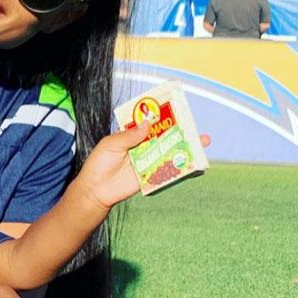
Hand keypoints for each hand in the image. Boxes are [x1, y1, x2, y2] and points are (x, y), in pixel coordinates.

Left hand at [77, 123, 210, 208]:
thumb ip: (129, 136)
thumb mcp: (111, 144)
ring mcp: (148, 161)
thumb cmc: (99, 164)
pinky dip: (180, 166)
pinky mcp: (151, 175)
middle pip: (164, 136)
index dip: (163, 116)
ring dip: (185, 147)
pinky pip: (167, 170)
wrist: (95, 190)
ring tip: (202, 141)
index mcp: (132, 135)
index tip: (177, 108)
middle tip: (195, 125)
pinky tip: (193, 161)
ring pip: (169, 151)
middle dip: (180, 130)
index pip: (150, 122)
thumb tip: (147, 124)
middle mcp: (143, 146)